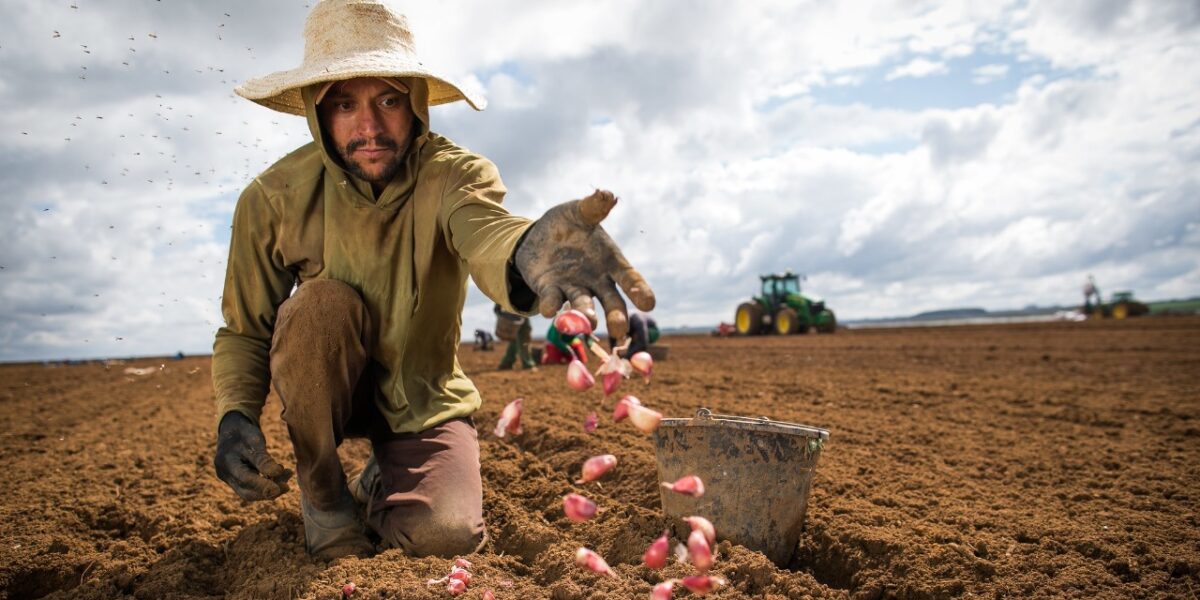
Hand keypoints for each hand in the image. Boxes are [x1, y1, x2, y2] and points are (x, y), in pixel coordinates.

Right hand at [214, 412, 291, 500]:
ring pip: (250, 492)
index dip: (263, 486)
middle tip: (287, 486)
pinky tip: (280, 476)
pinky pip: (250, 488)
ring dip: (270, 489)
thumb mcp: (255, 440)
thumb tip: (277, 473)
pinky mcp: (235, 481)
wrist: (233, 430)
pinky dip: (266, 484)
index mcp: (226, 461)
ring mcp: (228, 479)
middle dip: (268, 492)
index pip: (245, 479)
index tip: (282, 487)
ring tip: (288, 475)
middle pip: (247, 492)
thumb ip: (263, 458)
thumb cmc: (245, 433)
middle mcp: (224, 474)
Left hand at [515, 189, 654, 341]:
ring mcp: (574, 288)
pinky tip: (549, 310)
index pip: (630, 278)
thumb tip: (606, 193)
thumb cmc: (568, 224)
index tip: (649, 304)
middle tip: (619, 330)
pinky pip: (553, 300)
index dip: (640, 291)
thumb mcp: (578, 212)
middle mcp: (596, 281)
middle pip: (611, 301)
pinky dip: (551, 305)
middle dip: (616, 315)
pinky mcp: (550, 291)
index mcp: (610, 261)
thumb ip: (593, 208)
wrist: (536, 236)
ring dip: (585, 315)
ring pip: (583, 305)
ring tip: (588, 323)